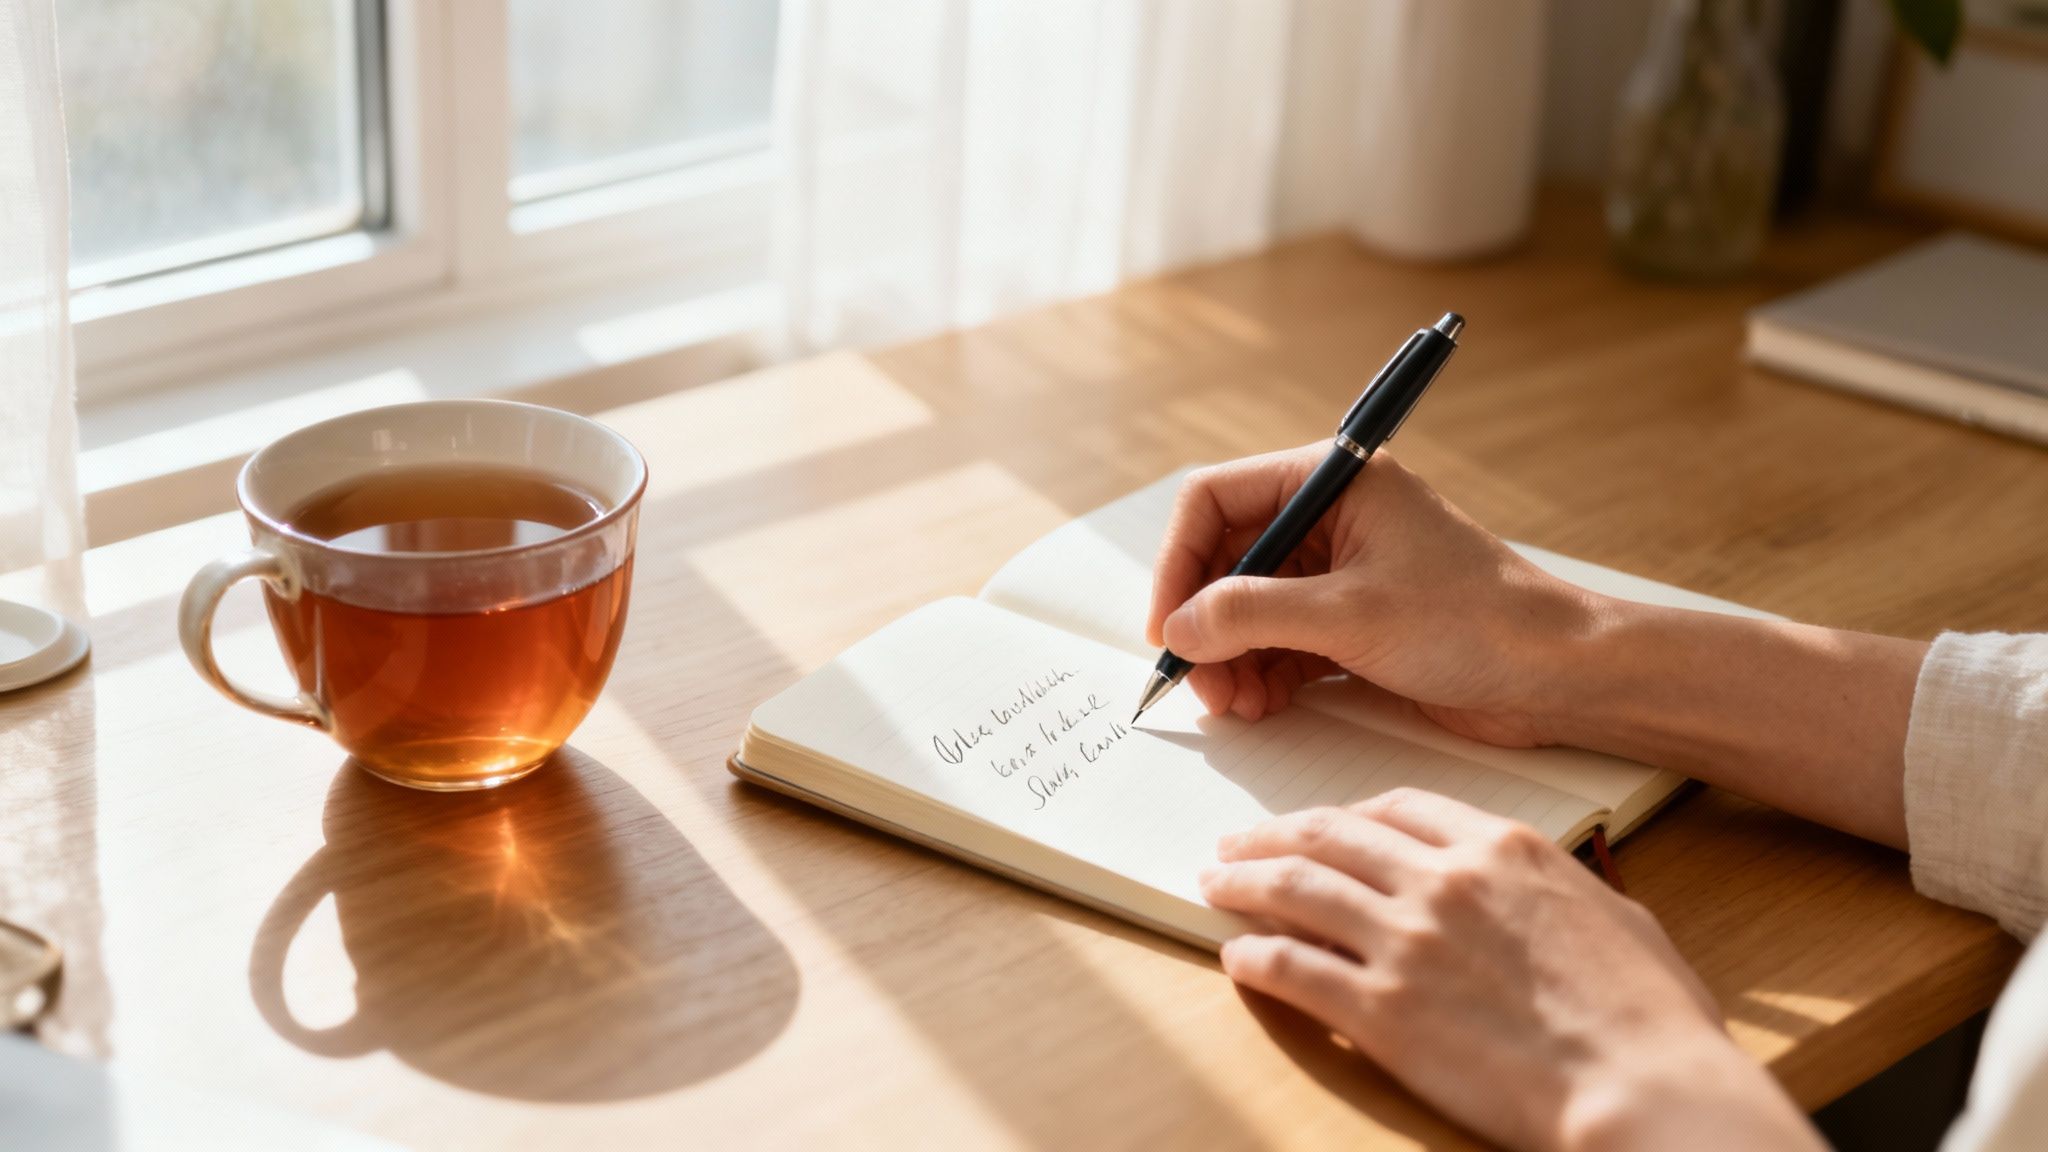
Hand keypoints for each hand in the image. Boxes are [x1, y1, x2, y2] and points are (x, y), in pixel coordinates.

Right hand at [1148, 444, 1928, 847]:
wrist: (1561, 675)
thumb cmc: (1477, 622)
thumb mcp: (1350, 615)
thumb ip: (1252, 614)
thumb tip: (1179, 629)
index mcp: (1334, 479)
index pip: (1215, 500)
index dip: (1178, 563)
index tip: (1168, 627)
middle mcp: (1332, 515)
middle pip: (1226, 559)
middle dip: (1206, 623)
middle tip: (1200, 683)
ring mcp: (1342, 570)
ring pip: (1248, 606)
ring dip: (1230, 657)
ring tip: (1235, 705)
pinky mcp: (1355, 620)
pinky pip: (1280, 640)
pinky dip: (1262, 673)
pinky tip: (1261, 705)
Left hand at [1200, 789, 1820, 1151]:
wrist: (1644, 1087)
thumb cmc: (1649, 1017)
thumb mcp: (1613, 914)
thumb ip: (1556, 888)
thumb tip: (1540, 891)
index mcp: (1502, 849)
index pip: (1398, 806)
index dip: (1347, 814)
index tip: (1321, 824)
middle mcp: (1443, 881)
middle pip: (1330, 836)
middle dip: (1272, 836)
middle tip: (1236, 844)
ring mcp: (1406, 942)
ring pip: (1296, 889)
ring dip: (1243, 883)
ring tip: (1214, 885)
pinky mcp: (1382, 1011)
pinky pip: (1292, 969)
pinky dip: (1254, 958)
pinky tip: (1236, 958)